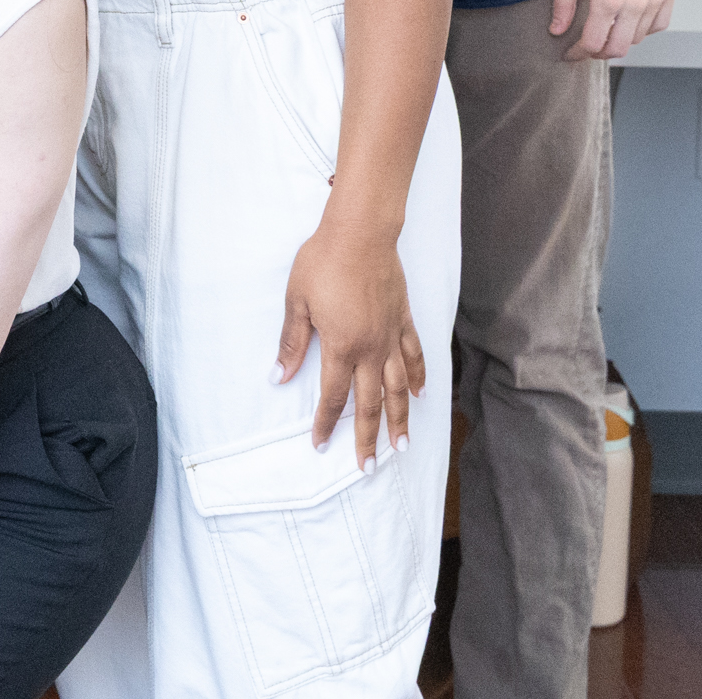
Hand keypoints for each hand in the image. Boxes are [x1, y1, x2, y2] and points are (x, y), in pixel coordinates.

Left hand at [277, 212, 421, 467]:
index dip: (325, 423)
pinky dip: (419, 377)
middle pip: (370, 403)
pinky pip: (415, 355)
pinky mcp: (404, 320)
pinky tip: (422, 394)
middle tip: (368, 467)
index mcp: (341, 346)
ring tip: (402, 446)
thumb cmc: (323, 262)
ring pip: (399, 388)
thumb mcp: (296, 301)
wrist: (361, 233)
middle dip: (368, 438)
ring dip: (400, 419)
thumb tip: (279, 377)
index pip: (333, 395)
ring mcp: (391, 336)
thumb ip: (292, 342)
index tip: (320, 445)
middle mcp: (371, 349)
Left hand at [552, 0, 674, 58]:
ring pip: (638, 39)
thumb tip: (556, 29)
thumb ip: (564, 2)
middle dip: (598, 53)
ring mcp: (656, 0)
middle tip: (586, 47)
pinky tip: (629, 22)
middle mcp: (636, 5)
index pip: (593, 43)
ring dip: (619, 41)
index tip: (570, 53)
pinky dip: (643, 30)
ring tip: (605, 31)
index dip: (578, 53)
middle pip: (618, 48)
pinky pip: (659, 25)